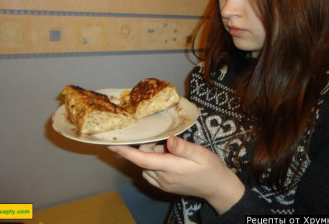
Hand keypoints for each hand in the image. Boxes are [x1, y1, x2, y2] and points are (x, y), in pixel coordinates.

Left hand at [108, 136, 244, 213]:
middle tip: (169, 145)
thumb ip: (183, 147)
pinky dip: (153, 163)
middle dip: (149, 148)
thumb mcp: (200, 153)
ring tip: (171, 153)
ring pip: (145, 166)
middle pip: (143, 159)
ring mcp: (162, 184)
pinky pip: (150, 173)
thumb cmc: (209, 167)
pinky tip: (168, 160)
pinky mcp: (164, 186)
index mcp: (170, 167)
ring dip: (151, 156)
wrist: (216, 187)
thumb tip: (169, 140)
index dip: (126, 152)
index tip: (112, 145)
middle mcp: (162, 178)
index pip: (142, 159)